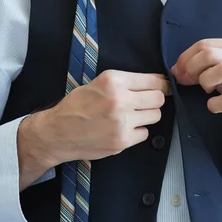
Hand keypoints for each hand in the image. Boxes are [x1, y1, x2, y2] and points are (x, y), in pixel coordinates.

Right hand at [17, 70, 169, 188]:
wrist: (58, 133)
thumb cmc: (75, 107)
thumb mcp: (97, 84)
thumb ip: (124, 82)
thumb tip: (155, 82)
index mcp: (113, 81)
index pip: (153, 80)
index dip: (161, 84)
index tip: (163, 86)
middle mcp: (119, 100)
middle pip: (158, 98)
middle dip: (155, 100)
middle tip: (145, 103)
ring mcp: (122, 122)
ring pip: (155, 116)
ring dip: (147, 115)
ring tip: (132, 116)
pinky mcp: (122, 140)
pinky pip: (145, 133)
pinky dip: (138, 131)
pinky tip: (124, 128)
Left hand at [171, 39, 221, 142]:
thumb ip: (216, 63)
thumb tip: (182, 67)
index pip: (207, 43)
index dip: (186, 56)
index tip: (180, 69)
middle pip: (210, 53)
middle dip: (191, 67)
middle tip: (187, 80)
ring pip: (220, 69)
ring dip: (204, 81)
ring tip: (206, 90)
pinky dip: (214, 104)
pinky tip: (214, 106)